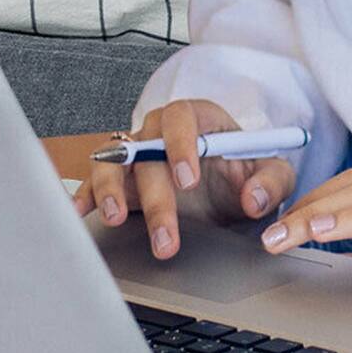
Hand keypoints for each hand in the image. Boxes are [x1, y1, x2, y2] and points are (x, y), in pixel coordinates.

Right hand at [70, 99, 297, 261]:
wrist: (227, 190)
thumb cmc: (246, 173)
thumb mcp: (273, 175)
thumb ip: (271, 182)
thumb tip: (253, 198)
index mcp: (199, 118)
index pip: (182, 117)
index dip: (181, 144)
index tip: (188, 179)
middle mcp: (161, 131)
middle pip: (146, 149)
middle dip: (154, 196)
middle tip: (166, 235)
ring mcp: (136, 154)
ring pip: (113, 162)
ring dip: (110, 191)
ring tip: (114, 219)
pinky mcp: (120, 179)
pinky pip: (95, 180)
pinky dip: (85, 194)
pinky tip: (79, 211)